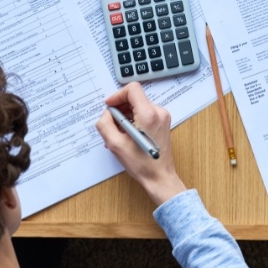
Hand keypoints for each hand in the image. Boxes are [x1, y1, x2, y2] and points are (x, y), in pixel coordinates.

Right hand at [95, 82, 186, 205]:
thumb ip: (105, 124)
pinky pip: (144, 115)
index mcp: (148, 114)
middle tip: (111, 124)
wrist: (160, 178)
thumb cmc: (141, 165)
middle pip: (134, 98)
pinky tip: (127, 135)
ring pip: (138, 107)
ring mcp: (162, 118)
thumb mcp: (115, 144)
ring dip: (125, 116)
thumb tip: (106, 114)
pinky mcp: (162, 124)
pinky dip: (133, 121)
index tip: (109, 107)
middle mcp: (158, 112)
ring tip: (118, 134)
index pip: (132, 89)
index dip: (117, 95)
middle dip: (120, 109)